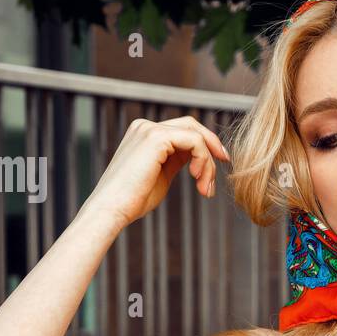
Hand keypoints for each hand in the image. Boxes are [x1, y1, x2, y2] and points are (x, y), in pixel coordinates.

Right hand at [84, 116, 228, 229]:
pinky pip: (194, 142)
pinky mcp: (156, 138)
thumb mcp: (161, 175)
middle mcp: (146, 127)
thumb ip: (176, 161)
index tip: (219, 162)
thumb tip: (197, 160)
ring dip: (207, 162)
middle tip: (224, 164)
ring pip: (196, 135)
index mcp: (145, 134)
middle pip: (191, 125)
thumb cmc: (134, 200)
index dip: (205, 143)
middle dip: (212, 146)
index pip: (183, 129)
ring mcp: (149, 129)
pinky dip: (203, 161)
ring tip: (205, 187)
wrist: (112, 210)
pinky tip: (198, 179)